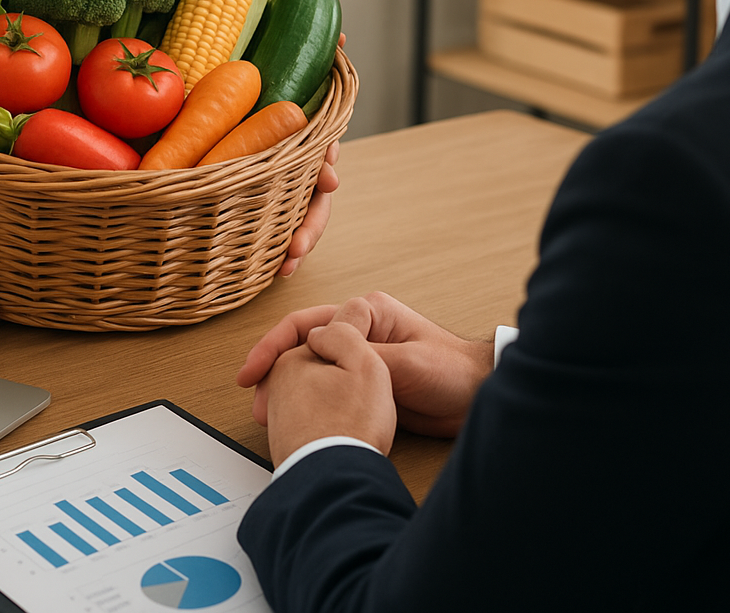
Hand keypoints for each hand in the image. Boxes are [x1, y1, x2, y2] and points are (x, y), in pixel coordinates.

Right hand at [239, 292, 493, 437]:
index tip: (253, 373)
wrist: (476, 398)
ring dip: (286, 387)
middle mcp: (357, 329)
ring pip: (309, 367)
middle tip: (256, 401)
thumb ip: (365, 353)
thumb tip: (322, 346)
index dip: (275, 346)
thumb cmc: (450, 371)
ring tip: (267, 415)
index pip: (307, 322)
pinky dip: (305, 399)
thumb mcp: (406, 362)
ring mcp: (358, 355)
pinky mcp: (362, 381)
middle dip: (274, 370)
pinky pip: (324, 386)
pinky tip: (293, 417)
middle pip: (301, 343)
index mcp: (366, 312)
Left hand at [278, 33, 345, 276]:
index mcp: (303, 139)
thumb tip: (342, 34)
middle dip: (310, 224)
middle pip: (313, 200)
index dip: (326, 165)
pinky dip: (271, 252)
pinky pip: (269, 230)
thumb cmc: (264, 86)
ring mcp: (282, 189)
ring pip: (297, 222)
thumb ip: (316, 54)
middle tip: (298, 244)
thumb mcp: (285, 69)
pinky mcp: (259, 202)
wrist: (237, 100)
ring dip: (296, 245)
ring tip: (287, 265)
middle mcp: (297, 168)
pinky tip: (270, 273)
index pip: (322, 152)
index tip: (326, 177)